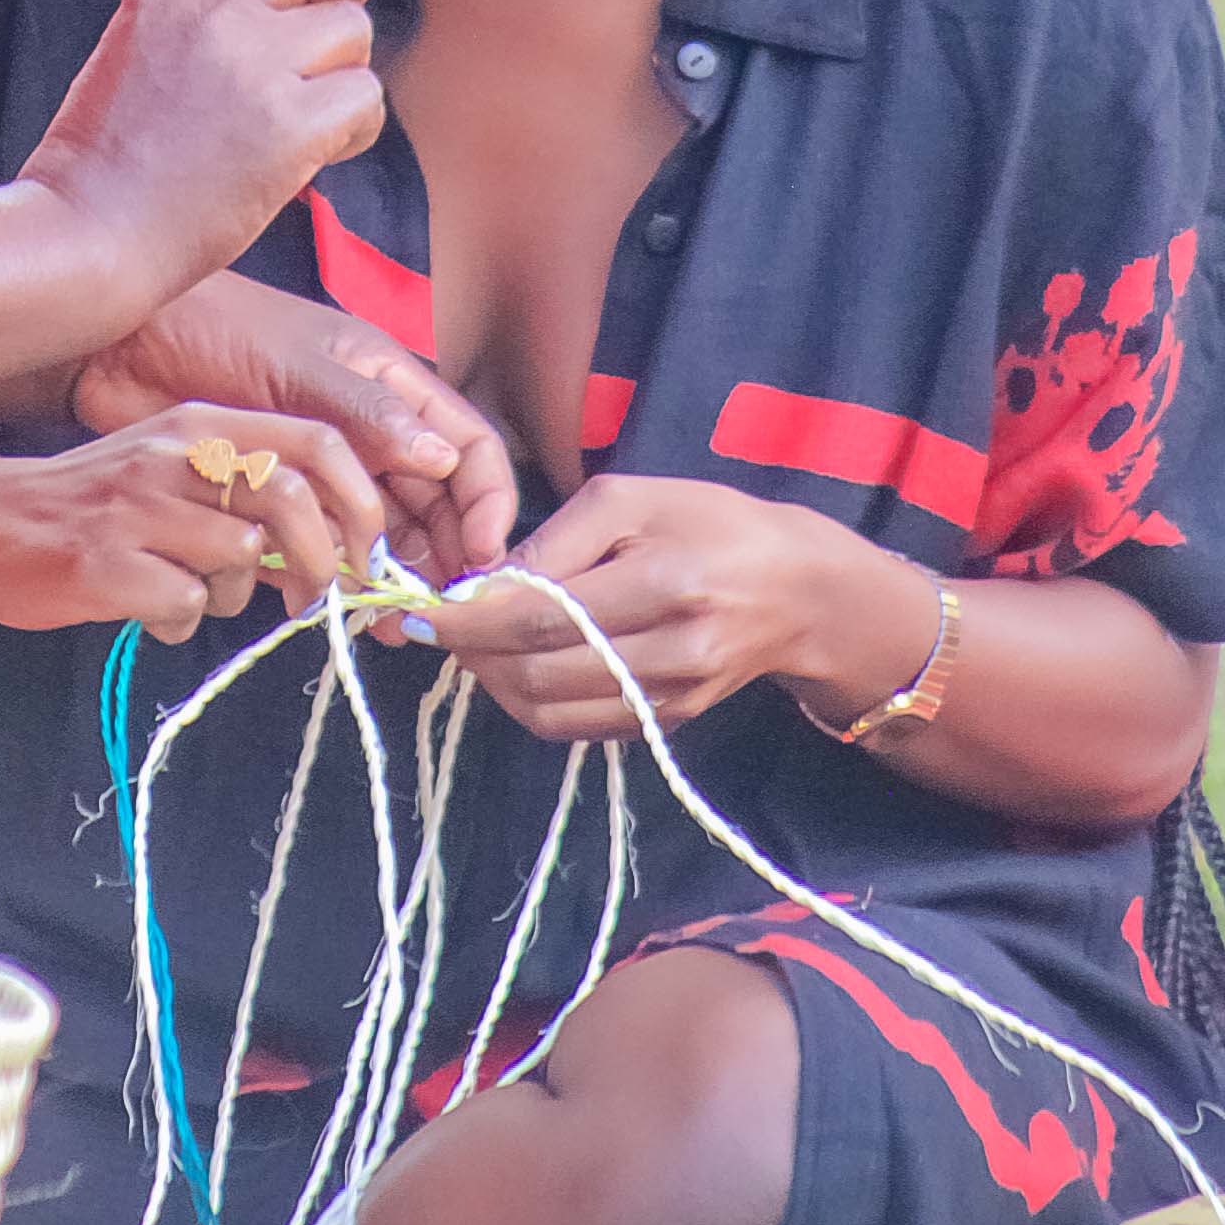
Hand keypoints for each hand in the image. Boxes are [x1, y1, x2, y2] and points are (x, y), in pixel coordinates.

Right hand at [0, 403, 389, 643]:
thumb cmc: (92, 503)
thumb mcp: (172, 473)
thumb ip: (244, 496)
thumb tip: (331, 548)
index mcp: (201, 423)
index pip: (319, 440)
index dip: (361, 499)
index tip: (363, 552)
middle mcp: (173, 452)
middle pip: (292, 498)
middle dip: (319, 562)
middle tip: (308, 601)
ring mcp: (135, 507)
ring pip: (239, 558)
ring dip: (234, 595)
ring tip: (195, 593)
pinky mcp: (102, 563)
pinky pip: (182, 603)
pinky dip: (177, 619)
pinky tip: (147, 609)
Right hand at [20, 0, 382, 300]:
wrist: (87, 234)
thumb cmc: (106, 155)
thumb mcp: (138, 48)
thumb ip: (203, 13)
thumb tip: (287, 11)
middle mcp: (217, 4)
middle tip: (333, 19)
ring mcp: (254, 60)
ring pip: (355, 31)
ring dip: (341, 77)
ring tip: (286, 126)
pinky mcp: (290, 122)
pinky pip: (366, 101)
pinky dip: (349, 133)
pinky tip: (300, 162)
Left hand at [75, 271, 516, 584]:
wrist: (126, 343)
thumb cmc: (217, 327)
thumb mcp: (298, 366)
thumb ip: (368, 413)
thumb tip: (443, 460)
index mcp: (390, 386)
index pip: (469, 448)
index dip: (487, 502)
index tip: (483, 556)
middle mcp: (369, 431)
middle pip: (434, 504)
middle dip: (441, 557)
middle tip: (433, 610)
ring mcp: (324, 468)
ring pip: (380, 534)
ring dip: (387, 578)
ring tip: (385, 623)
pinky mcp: (277, 499)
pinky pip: (318, 547)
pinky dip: (327, 578)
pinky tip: (324, 605)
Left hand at [425, 476, 921, 743]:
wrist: (798, 590)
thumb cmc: (711, 523)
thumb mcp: (632, 498)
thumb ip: (554, 539)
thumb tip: (481, 582)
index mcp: (662, 583)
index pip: (540, 619)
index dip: (470, 620)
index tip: (426, 607)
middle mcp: (669, 653)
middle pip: (539, 673)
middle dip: (473, 653)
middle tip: (440, 625)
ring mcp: (668, 699)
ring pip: (550, 713)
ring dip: (494, 683)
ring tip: (471, 645)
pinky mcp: (666, 724)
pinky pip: (577, 727)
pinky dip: (530, 703)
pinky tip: (513, 667)